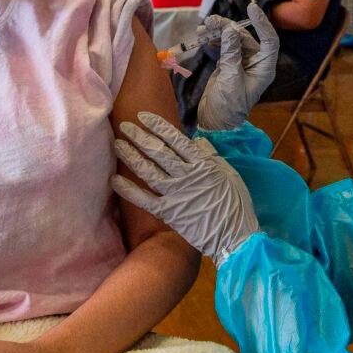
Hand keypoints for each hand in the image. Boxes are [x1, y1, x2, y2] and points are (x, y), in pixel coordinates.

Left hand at [111, 112, 257, 263]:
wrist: (235, 236)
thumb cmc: (236, 204)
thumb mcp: (230, 173)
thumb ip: (212, 156)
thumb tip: (196, 142)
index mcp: (203, 164)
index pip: (176, 140)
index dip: (158, 126)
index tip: (143, 117)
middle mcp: (186, 176)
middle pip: (158, 152)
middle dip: (139, 137)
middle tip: (125, 127)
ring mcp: (175, 194)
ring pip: (148, 171)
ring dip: (131, 157)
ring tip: (118, 145)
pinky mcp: (168, 213)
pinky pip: (144, 200)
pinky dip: (128, 190)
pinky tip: (115, 180)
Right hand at [197, 2, 278, 130]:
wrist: (215, 122)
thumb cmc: (228, 106)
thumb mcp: (230, 79)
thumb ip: (231, 54)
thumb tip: (230, 30)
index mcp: (264, 68)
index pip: (269, 40)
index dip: (262, 23)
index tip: (251, 8)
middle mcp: (255, 63)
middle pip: (245, 36)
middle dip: (228, 27)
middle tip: (210, 21)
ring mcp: (241, 62)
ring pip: (232, 39)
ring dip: (218, 31)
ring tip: (203, 27)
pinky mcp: (228, 63)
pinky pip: (223, 45)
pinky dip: (213, 39)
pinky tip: (203, 36)